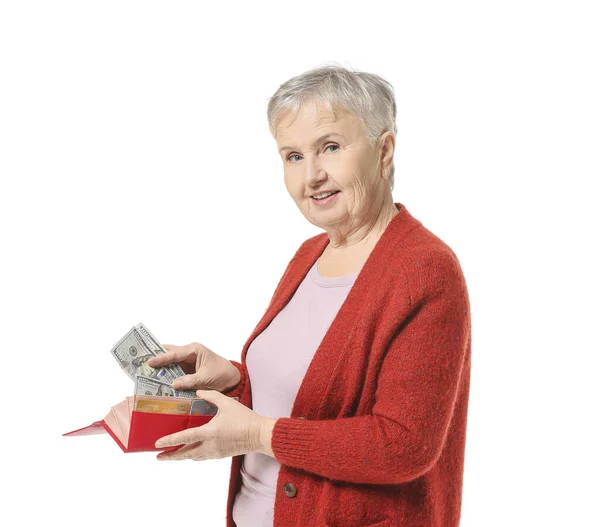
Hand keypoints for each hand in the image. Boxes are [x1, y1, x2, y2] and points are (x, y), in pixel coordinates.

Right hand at [147, 342, 240, 391]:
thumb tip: (173, 384)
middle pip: (170, 354)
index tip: (149, 362)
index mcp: (194, 350)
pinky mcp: (187, 369)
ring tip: (144, 371)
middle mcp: (189, 353)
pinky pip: (174, 370)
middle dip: (156, 357)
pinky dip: (166, 374)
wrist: (231, 378)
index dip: (161, 358)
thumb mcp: (205, 378)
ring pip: (170, 362)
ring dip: (160, 367)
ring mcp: (187, 360)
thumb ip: (189, 381)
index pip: (175, 353)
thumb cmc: (221, 373)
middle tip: (140, 362)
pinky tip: (157, 379)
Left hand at [154, 390, 274, 460]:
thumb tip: (199, 390)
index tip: (157, 444)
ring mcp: (215, 452)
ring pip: (193, 457)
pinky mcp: (220, 454)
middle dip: (170, 456)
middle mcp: (209, 445)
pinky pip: (202, 457)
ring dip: (182, 457)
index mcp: (208, 432)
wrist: (259, 434)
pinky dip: (194, 455)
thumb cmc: (243, 418)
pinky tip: (192, 452)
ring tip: (172, 455)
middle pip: (185, 454)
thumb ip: (211, 395)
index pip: (184, 438)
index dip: (169, 441)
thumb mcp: (226, 403)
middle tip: (158, 457)